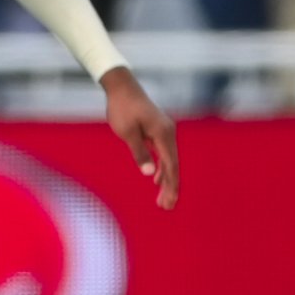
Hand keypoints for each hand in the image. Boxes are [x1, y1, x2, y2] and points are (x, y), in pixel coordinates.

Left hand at [101, 66, 179, 207]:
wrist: (122, 87)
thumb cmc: (122, 108)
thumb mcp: (127, 132)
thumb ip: (139, 153)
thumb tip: (149, 174)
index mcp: (163, 135)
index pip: (171, 166)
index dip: (171, 186)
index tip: (168, 202)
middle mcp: (169, 133)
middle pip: (173, 166)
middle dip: (170, 187)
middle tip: (166, 207)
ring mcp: (165, 131)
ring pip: (169, 160)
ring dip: (166, 180)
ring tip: (162, 199)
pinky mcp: (158, 130)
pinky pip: (164, 153)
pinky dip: (162, 167)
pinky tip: (157, 179)